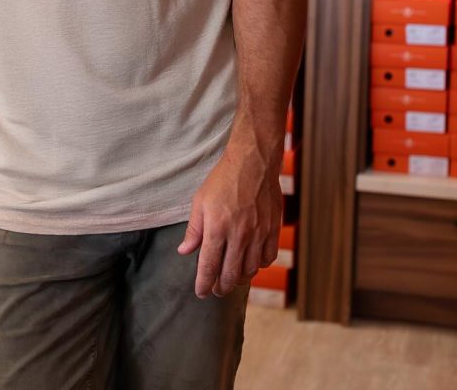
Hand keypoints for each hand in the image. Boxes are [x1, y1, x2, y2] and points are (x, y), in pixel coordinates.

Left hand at [177, 127, 282, 297]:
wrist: (252, 163)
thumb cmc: (223, 180)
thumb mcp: (200, 201)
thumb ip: (194, 230)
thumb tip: (184, 252)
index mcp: (217, 228)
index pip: (208, 267)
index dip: (204, 284)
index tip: (201, 293)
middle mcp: (238, 235)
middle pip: (230, 275)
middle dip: (221, 287)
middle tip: (216, 289)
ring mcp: (258, 234)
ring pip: (250, 270)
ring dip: (240, 279)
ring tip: (232, 278)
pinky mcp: (272, 230)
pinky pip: (267, 259)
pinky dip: (258, 266)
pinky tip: (251, 262)